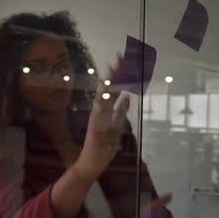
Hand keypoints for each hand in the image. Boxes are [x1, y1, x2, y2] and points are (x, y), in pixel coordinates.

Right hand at [75, 62, 129, 181]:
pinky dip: (102, 97)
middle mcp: (101, 110)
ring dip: (110, 80)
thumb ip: (120, 114)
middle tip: (122, 54)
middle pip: (110, 88)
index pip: (115, 89)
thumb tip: (127, 98)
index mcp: (107, 111)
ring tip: (115, 66)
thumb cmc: (103, 148)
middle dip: (117, 72)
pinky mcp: (95, 125)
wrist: (91, 163)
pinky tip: (105, 86)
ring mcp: (97, 117)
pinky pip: (99, 109)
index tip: (126, 59)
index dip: (121, 74)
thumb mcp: (116, 128)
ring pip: (104, 95)